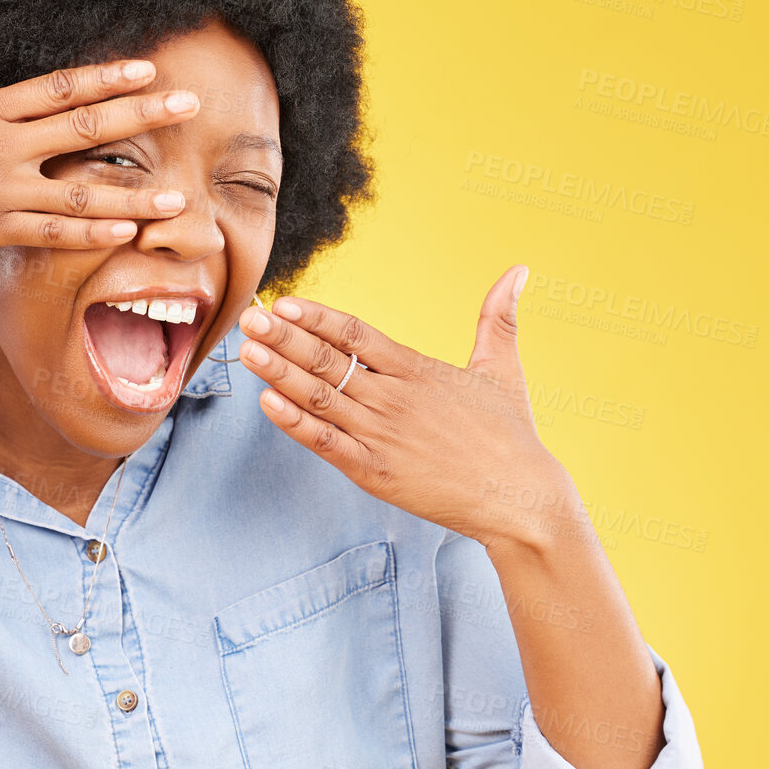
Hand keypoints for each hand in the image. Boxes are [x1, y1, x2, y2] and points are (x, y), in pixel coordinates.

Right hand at [0, 0, 198, 250]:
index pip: (62, 87)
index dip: (110, 76)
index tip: (150, 69)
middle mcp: (2, 149)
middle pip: (86, 128)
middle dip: (143, 117)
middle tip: (191, 105)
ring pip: (80, 194)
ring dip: (133, 196)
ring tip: (177, 199)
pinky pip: (49, 235)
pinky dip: (89, 236)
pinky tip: (125, 236)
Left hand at [237, 265, 585, 550]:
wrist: (522, 498)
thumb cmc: (512, 435)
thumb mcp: (504, 368)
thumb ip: (499, 318)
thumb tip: (519, 270)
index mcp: (418, 370)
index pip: (356, 334)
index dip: (317, 317)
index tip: (285, 303)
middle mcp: (395, 398)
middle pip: (329, 360)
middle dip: (284, 337)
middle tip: (249, 317)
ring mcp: (382, 435)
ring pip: (320, 397)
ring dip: (279, 372)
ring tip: (246, 350)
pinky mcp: (375, 471)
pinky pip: (325, 442)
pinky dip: (294, 422)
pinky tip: (266, 401)